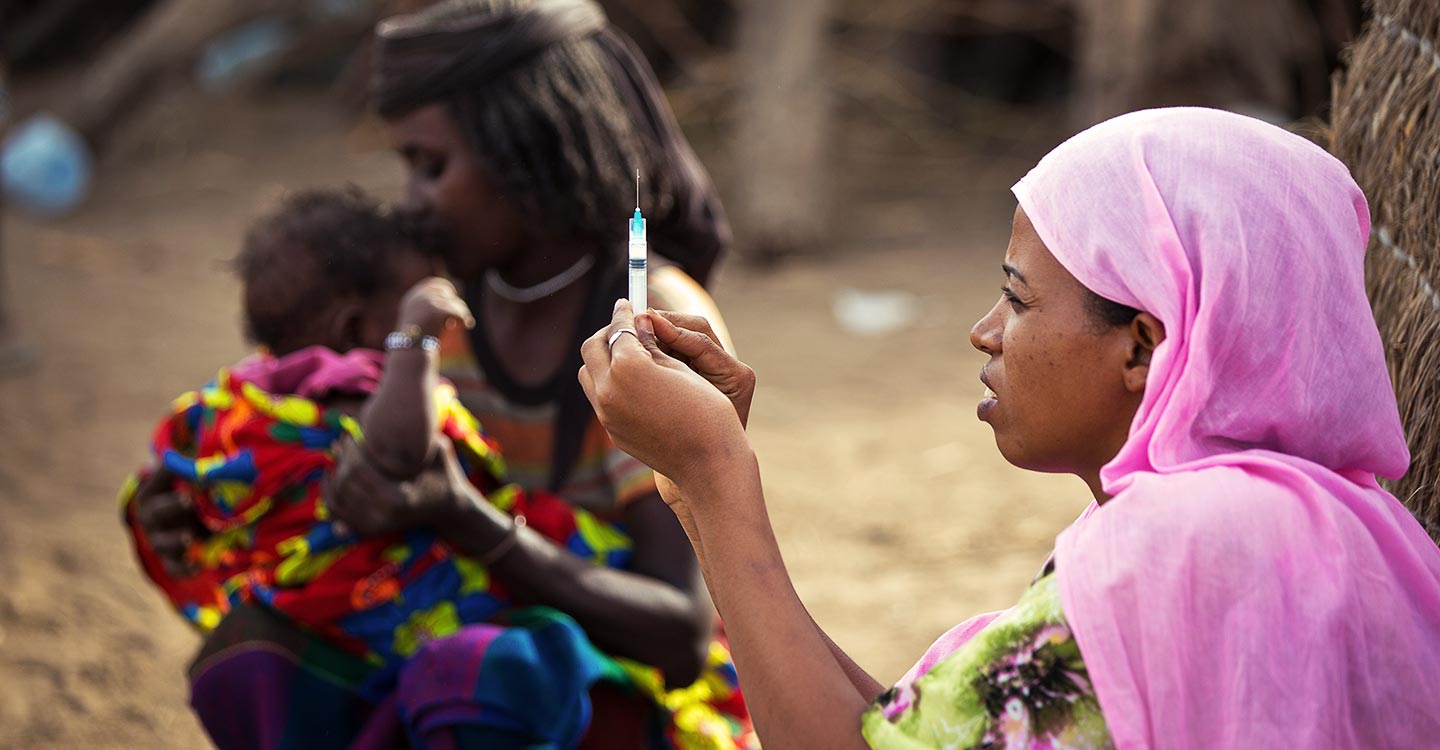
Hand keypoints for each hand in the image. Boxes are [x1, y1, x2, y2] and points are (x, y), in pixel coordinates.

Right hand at [131, 466, 207, 576]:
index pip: (153, 483)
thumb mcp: (185, 477)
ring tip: (191, 537)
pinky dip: (185, 569)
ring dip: (177, 541)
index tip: (176, 464)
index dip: (165, 475)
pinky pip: (175, 568)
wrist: (186, 518)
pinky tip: (199, 566)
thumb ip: (189, 465)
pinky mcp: (171, 560)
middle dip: (173, 507)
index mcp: (151, 495)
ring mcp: (159, 541)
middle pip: (157, 514)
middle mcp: (151, 519)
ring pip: (163, 544)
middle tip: (190, 500)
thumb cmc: (188, 489)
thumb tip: (199, 449)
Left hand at [324, 435, 468, 535]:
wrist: (451, 510)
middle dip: (340, 459)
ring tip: (336, 456)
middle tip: (342, 442)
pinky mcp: (369, 530)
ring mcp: (375, 526)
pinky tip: (332, 478)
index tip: (350, 435)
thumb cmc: (445, 475)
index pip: (358, 470)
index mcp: (398, 497)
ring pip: (336, 499)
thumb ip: (424, 435)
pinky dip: (329, 496)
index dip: (349, 450)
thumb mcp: (440, 450)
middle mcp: (383, 515)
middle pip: (345, 483)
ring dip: (331, 475)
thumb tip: (399, 416)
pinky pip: (337, 514)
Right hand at [397, 277, 474, 337]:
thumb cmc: (417, 341)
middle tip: (459, 315)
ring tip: (463, 323)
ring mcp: (425, 302)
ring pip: (453, 302)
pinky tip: (468, 324)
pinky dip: (464, 317)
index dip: (445, 288)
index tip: (454, 297)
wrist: (410, 353)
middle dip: (454, 302)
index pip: (432, 283)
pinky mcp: (435, 310)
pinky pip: (456, 310)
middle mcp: (417, 297)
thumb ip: (431, 308)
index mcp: (412, 298)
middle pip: (445, 290)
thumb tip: (453, 300)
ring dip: (461, 312)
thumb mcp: (420, 320)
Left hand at [579, 300, 750, 487]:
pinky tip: (630, 383)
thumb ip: (651, 345)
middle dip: (607, 333)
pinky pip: (599, 398)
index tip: (627, 304)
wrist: (706, 462)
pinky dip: (608, 383)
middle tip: (625, 327)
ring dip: (602, 359)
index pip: (618, 329)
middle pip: (592, 349)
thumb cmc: (705, 410)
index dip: (623, 313)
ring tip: (626, 355)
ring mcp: (606, 413)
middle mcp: (609, 389)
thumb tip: (637, 323)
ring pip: (588, 375)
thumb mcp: (680, 368)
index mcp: (628, 366)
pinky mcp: (612, 431)